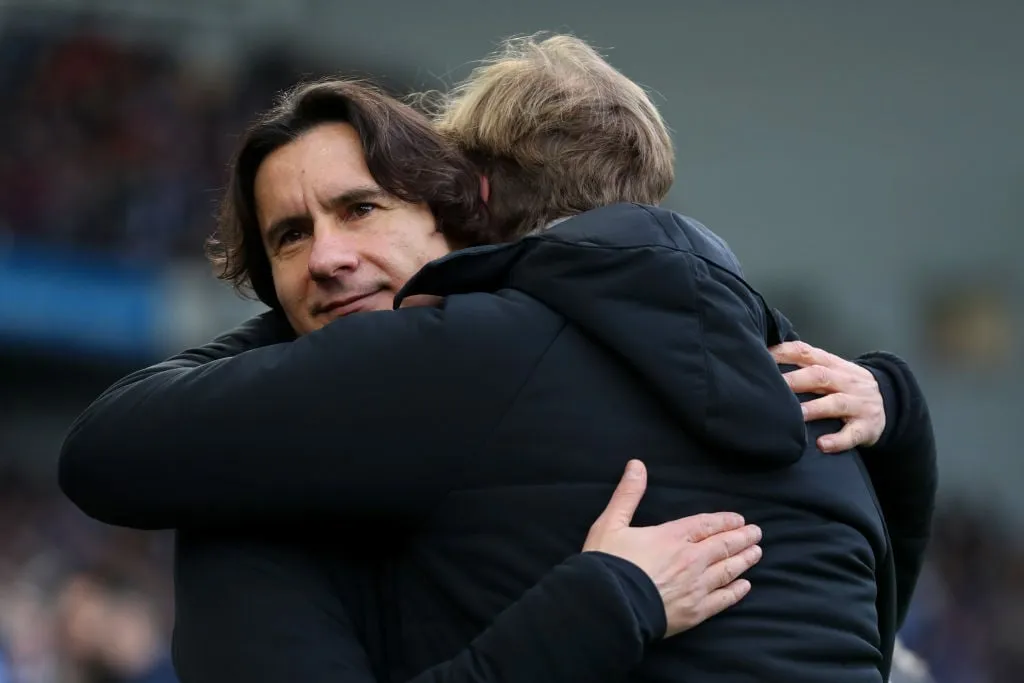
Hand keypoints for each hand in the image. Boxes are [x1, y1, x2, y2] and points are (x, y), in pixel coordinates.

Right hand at [583, 460, 761, 636]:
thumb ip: (627, 494)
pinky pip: (723, 600)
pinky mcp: (695, 612)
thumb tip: (637, 465)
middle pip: (724, 546)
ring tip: (757, 553)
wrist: (609, 607)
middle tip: (757, 533)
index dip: (724, 521)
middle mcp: (691, 559)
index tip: (739, 520)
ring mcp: (696, 587)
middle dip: (742, 538)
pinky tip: (745, 587)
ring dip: (745, 560)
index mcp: (672, 536)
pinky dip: (736, 592)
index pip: (706, 524)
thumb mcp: (611, 523)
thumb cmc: (608, 564)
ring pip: (728, 570)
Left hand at [769, 341, 884, 452]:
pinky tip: (822, 445)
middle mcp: (847, 381)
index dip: (785, 353)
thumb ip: (807, 364)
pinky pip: (852, 434)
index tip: (763, 356)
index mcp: (834, 365)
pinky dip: (837, 440)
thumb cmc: (848, 387)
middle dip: (795, 380)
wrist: (892, 403)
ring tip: (796, 415)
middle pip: (820, 376)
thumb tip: (769, 360)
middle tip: (772, 387)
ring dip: (814, 408)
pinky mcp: (866, 427)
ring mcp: (858, 404)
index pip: (807, 352)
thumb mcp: (833, 370)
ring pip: (836, 403)